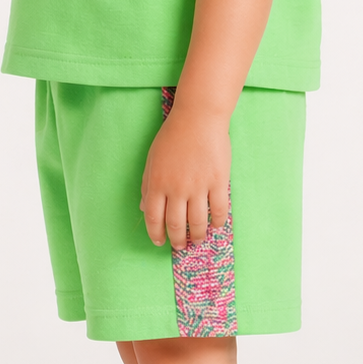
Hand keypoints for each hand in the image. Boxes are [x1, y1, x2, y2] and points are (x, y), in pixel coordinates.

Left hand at [140, 105, 230, 249]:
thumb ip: (147, 184)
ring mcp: (198, 186)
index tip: (159, 242)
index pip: (153, 218)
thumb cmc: (173, 136)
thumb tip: (143, 207)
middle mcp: (176, 188)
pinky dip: (218, 222)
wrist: (198, 118)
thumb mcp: (152, 159)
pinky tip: (216, 225)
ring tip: (198, 239)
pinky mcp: (218, 182)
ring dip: (197, 235)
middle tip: (180, 245)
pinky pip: (219, 210)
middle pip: (175, 224)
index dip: (156, 234)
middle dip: (177, 240)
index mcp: (157, 183)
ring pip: (197, 222)